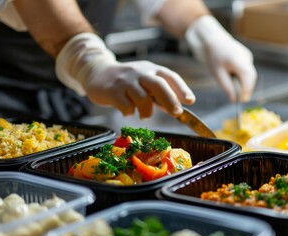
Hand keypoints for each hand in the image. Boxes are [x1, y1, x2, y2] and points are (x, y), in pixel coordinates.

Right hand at [56, 33, 194, 118]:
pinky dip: (130, 112)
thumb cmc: (127, 81)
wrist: (97, 72)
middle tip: (176, 113)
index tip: (190, 101)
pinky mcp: (113, 91)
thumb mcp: (145, 81)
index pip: (170, 77)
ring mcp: (126, 81)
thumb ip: (159, 94)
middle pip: (158, 85)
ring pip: (142, 98)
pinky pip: (126, 106)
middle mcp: (140, 72)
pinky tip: (127, 111)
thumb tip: (176, 109)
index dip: (182, 89)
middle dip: (170, 100)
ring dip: (147, 111)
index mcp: (151, 69)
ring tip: (144, 115)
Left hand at [186, 15, 256, 101]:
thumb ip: (226, 87)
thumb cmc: (213, 57)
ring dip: (244, 82)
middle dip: (247, 88)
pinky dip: (242, 76)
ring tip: (235, 87)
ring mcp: (247, 56)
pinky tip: (234, 76)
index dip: (247, 90)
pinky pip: (247, 69)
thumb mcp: (217, 74)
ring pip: (249, 74)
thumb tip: (234, 100)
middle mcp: (245, 57)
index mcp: (237, 59)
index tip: (243, 100)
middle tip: (241, 99)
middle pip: (251, 76)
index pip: (248, 77)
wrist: (213, 40)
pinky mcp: (247, 56)